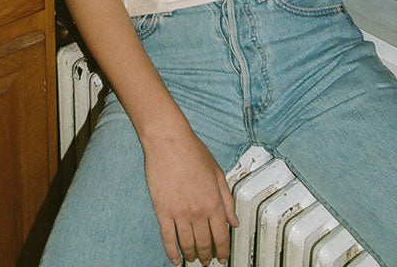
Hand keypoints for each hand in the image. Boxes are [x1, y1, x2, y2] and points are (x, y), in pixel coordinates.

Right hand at [142, 126, 238, 265]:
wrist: (169, 141)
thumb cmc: (192, 151)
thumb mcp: (217, 172)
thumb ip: (227, 199)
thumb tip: (233, 221)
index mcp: (214, 201)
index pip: (222, 236)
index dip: (223, 250)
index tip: (223, 257)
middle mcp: (198, 210)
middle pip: (205, 244)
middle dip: (207, 256)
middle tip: (207, 261)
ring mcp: (179, 212)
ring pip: (187, 244)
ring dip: (192, 256)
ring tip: (193, 259)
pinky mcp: (162, 211)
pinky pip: (168, 238)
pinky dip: (172, 253)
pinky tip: (175, 259)